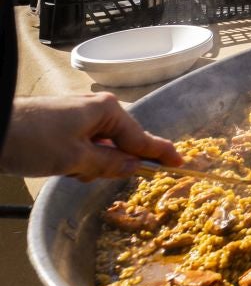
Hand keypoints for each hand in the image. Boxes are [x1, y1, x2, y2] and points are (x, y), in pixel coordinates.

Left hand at [0, 93, 181, 180]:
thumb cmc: (34, 140)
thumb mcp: (74, 159)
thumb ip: (108, 165)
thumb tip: (134, 167)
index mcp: (107, 111)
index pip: (142, 138)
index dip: (161, 153)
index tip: (181, 163)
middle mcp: (98, 110)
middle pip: (120, 145)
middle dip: (109, 164)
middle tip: (83, 174)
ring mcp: (80, 117)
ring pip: (100, 149)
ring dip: (88, 165)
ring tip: (64, 169)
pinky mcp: (64, 126)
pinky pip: (84, 146)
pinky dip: (77, 160)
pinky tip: (58, 165)